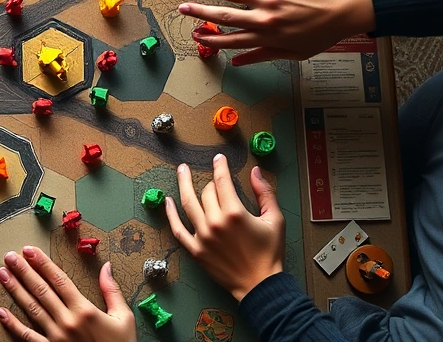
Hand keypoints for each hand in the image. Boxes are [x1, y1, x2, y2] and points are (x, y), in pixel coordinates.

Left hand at [0, 246, 134, 341]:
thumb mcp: (123, 318)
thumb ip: (112, 291)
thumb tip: (106, 266)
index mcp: (85, 310)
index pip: (59, 280)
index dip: (43, 263)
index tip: (30, 251)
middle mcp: (67, 321)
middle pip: (41, 290)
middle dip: (24, 271)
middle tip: (10, 256)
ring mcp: (56, 337)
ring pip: (31, 308)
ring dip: (15, 290)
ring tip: (3, 274)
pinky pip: (27, 336)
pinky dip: (12, 324)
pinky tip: (1, 312)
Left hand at [166, 156, 283, 300]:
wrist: (260, 284)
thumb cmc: (270, 253)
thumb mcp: (275, 220)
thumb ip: (265, 193)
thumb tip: (256, 171)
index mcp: (235, 213)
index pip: (222, 182)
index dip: (220, 167)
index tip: (218, 159)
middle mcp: (216, 223)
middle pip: (207, 192)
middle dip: (211, 182)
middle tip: (212, 178)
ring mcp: (203, 236)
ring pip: (188, 204)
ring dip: (183, 185)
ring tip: (181, 171)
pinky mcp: (196, 250)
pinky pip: (177, 229)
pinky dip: (170, 214)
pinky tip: (167, 201)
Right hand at [179, 0, 374, 64]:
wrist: (340, 13)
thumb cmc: (318, 36)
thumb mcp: (291, 54)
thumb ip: (261, 56)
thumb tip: (236, 62)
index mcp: (265, 38)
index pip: (229, 39)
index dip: (209, 38)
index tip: (195, 36)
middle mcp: (263, 18)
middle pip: (223, 16)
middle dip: (200, 13)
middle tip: (182, 9)